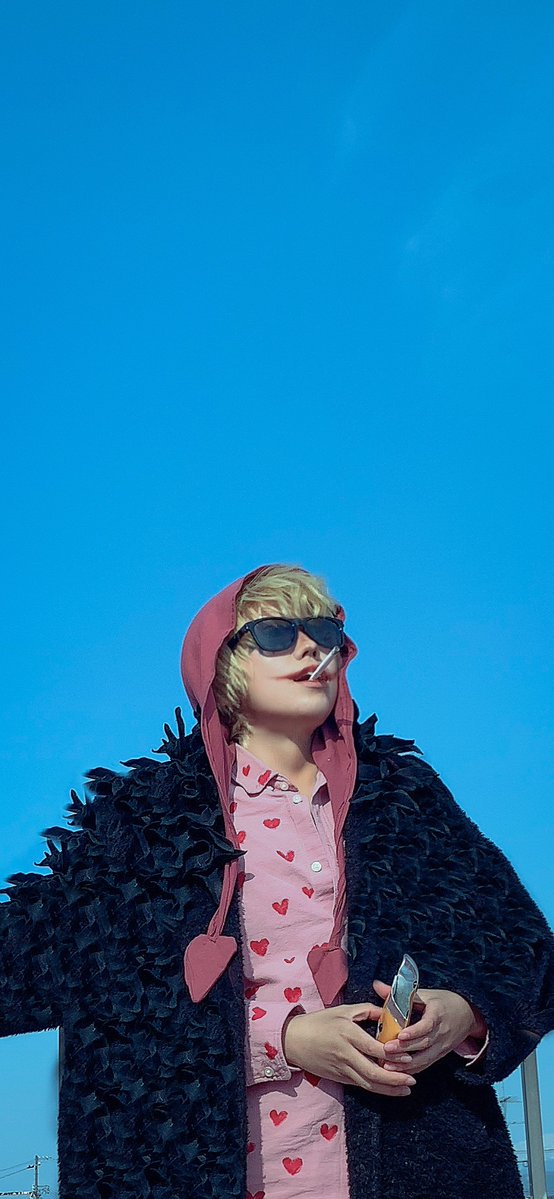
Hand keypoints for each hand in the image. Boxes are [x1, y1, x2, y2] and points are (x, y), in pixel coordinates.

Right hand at [283, 1003, 415, 1096]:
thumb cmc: (319, 1022)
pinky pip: (360, 1086)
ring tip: (406, 1090)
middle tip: (412, 1080)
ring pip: (368, 1084)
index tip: (408, 1056)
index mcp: (347, 1033)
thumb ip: (367, 1011)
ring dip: (389, 1089)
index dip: (393, 1055)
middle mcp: (345, 1054)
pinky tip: (388, 1090)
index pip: (374, 1048)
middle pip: (373, 1072)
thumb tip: (389, 1013)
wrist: (292, 1040)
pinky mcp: (338, 1078)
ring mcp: (341, 1069)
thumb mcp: (343, 1011)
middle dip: (395, 1079)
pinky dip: (376, 1089)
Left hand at [373, 979, 481, 1074]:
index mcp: (437, 1014)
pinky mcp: (440, 1055)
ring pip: (425, 1058)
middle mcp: (441, 1032)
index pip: (427, 1025)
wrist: (466, 1014)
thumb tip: (376, 985)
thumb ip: (400, 993)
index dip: (414, 1032)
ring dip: (406, 1064)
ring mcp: (442, 1046)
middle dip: (404, 1049)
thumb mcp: (424, 994)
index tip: (400, 1035)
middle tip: (386, 1050)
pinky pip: (426, 1064)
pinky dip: (412, 1069)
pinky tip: (398, 1072)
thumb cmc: (441, 1002)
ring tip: (388, 1065)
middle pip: (424, 1044)